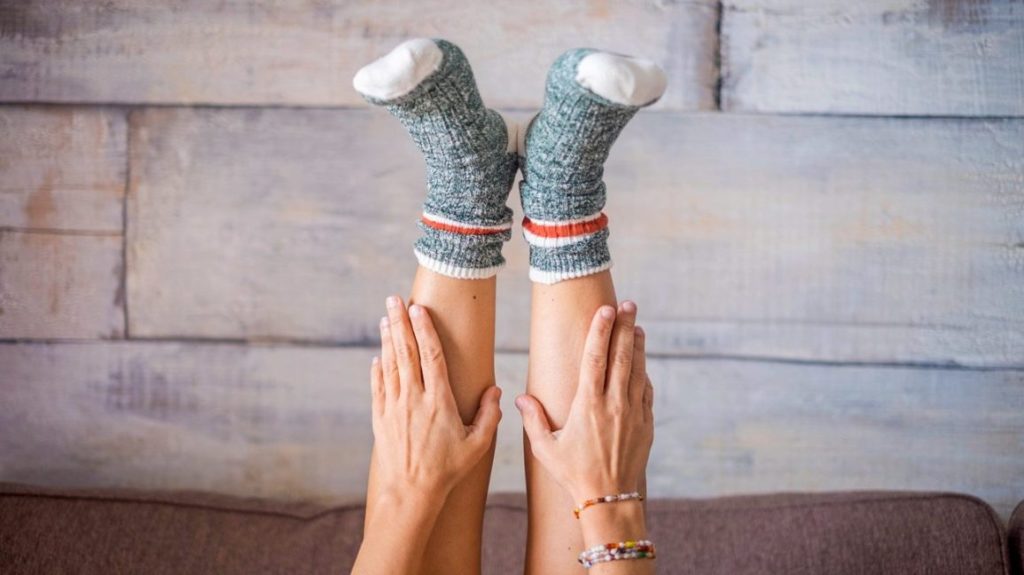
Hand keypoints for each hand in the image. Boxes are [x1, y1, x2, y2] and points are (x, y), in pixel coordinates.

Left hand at [370, 295, 502, 496]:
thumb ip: (489, 416)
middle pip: (406, 352)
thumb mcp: (477, 445)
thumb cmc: (448, 470)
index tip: (418, 308)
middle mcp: (413, 399)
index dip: (425, 329)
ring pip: (390, 364)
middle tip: (393, 299)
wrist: (410, 493)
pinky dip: (378, 368)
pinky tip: (378, 356)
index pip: (431, 356)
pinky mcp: (380, 418)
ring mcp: (394, 407)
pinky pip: (378, 386)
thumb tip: (496, 391)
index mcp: (439, 401)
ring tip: (385, 317)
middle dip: (400, 322)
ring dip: (388, 339)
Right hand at [516, 302, 653, 503]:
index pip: (595, 358)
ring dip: (637, 345)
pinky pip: (646, 391)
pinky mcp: (645, 424)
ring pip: (637, 370)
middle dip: (625, 327)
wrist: (609, 499)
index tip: (606, 309)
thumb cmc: (573, 474)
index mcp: (588, 405)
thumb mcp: (545, 449)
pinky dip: (644, 373)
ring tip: (637, 325)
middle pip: (621, 356)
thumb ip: (533, 420)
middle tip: (629, 304)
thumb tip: (518, 398)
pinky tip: (641, 363)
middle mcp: (613, 404)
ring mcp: (633, 412)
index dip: (601, 330)